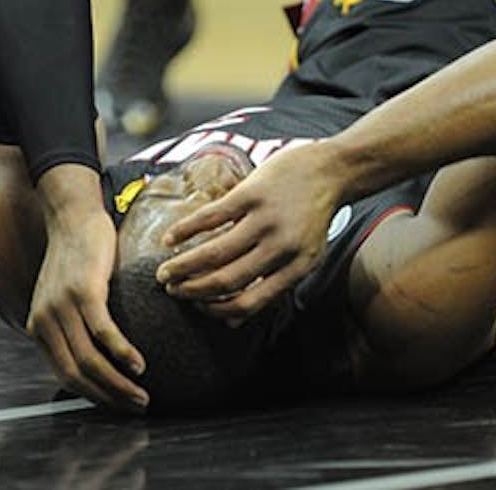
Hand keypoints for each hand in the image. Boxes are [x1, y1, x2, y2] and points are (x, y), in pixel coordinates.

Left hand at [27, 204, 148, 412]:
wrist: (72, 216)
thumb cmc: (78, 254)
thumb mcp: (66, 294)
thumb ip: (73, 322)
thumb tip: (99, 349)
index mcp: (38, 327)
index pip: (65, 376)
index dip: (94, 396)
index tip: (120, 405)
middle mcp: (44, 322)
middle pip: (77, 375)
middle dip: (109, 397)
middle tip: (137, 407)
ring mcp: (61, 307)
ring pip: (89, 360)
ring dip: (118, 382)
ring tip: (142, 394)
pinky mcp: (82, 291)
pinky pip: (103, 332)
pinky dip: (121, 353)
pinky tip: (139, 364)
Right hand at [156, 141, 341, 319]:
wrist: (330, 170)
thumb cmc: (312, 217)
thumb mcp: (305, 256)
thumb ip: (272, 287)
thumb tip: (232, 324)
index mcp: (297, 267)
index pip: (250, 302)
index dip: (217, 310)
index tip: (198, 308)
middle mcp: (282, 246)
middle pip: (226, 280)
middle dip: (193, 291)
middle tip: (172, 291)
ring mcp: (266, 218)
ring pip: (214, 253)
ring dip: (183, 266)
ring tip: (165, 272)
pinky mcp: (251, 193)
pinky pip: (209, 217)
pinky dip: (184, 230)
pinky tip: (168, 239)